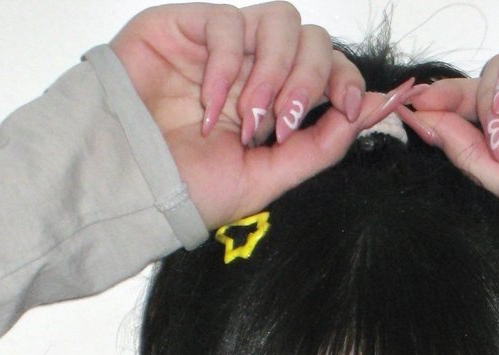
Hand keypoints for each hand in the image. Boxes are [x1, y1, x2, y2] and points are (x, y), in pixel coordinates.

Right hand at [111, 2, 416, 229]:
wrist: (129, 186)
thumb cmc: (188, 189)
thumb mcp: (267, 179)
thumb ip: (318, 148)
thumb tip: (369, 114)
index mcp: (278, 106)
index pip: (331, 72)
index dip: (349, 81)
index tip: (352, 108)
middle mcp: (256, 71)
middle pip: (314, 40)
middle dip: (309, 81)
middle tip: (283, 124)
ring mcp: (224, 47)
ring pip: (282, 21)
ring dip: (275, 71)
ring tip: (249, 117)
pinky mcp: (188, 27)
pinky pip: (229, 22)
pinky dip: (229, 66)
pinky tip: (210, 106)